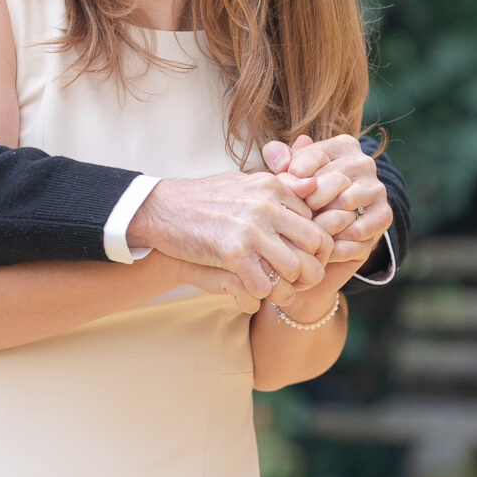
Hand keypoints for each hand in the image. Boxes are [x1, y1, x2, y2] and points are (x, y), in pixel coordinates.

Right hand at [127, 170, 333, 307]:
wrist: (161, 208)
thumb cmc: (202, 197)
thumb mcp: (244, 181)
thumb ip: (280, 185)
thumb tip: (311, 185)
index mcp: (272, 187)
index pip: (314, 221)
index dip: (314, 246)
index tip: (303, 259)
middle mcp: (267, 206)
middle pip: (315, 244)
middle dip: (312, 267)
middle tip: (299, 281)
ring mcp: (251, 229)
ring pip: (295, 268)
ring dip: (288, 286)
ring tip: (278, 292)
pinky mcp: (233, 253)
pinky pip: (264, 285)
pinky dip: (261, 295)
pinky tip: (252, 293)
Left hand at [262, 133, 391, 265]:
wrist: (331, 227)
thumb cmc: (303, 195)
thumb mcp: (287, 170)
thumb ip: (277, 156)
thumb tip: (282, 164)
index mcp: (342, 146)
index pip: (314, 157)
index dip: (294, 178)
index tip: (288, 192)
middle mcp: (363, 163)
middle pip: (331, 182)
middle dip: (309, 204)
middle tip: (300, 218)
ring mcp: (376, 188)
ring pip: (345, 205)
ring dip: (323, 224)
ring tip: (311, 233)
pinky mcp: (383, 215)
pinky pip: (358, 231)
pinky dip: (339, 243)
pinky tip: (327, 247)